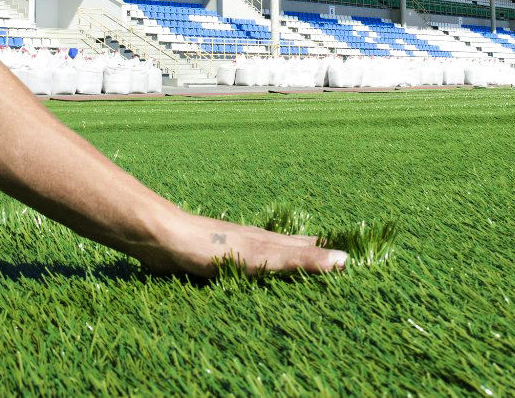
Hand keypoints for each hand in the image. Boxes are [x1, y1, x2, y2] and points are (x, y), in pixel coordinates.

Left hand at [130, 210, 347, 277]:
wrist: (163, 239)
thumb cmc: (213, 248)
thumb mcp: (262, 257)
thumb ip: (300, 261)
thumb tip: (344, 260)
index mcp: (268, 242)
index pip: (306, 248)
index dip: (326, 253)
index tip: (351, 257)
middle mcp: (254, 243)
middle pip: (288, 249)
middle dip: (310, 255)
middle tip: (332, 260)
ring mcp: (234, 251)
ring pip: (266, 256)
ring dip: (283, 261)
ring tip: (299, 265)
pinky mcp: (213, 261)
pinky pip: (243, 267)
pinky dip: (257, 270)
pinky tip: (250, 275)